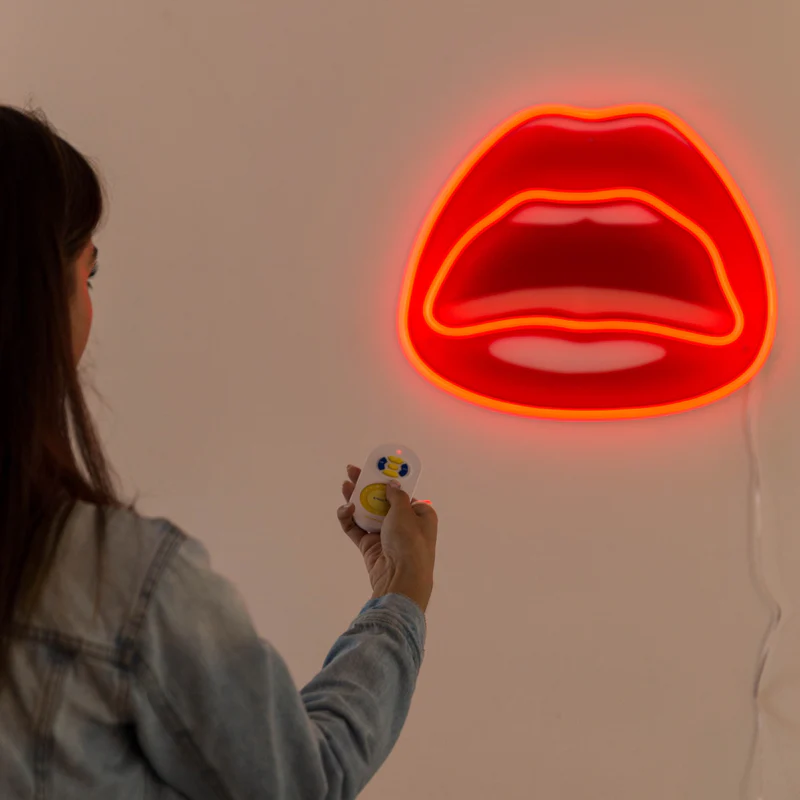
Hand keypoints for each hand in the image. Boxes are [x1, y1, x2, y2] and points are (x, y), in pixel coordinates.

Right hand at [337, 465, 437, 612]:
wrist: (401, 578)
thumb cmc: (409, 541)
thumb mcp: (405, 512)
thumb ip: (395, 495)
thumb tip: (392, 484)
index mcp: (419, 515)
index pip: (401, 494)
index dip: (387, 481)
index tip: (374, 469)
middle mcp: (403, 524)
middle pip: (381, 501)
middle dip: (366, 486)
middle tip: (351, 471)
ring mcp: (385, 536)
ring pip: (367, 513)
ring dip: (355, 500)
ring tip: (345, 486)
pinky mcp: (370, 547)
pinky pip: (357, 529)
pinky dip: (349, 519)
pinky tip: (345, 509)